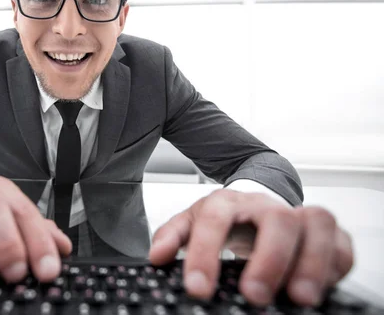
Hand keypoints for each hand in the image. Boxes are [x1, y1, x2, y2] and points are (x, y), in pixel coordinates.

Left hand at [149, 189, 353, 306]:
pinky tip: (323, 286)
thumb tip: (157, 257)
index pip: (216, 219)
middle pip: (278, 218)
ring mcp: (299, 214)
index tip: (197, 288)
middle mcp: (266, 205)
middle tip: (254, 296)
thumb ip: (172, 237)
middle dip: (269, 258)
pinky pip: (342, 242)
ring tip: (299, 298)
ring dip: (311, 262)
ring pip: (318, 223)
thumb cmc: (225, 218)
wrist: (256, 203)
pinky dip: (337, 265)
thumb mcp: (192, 223)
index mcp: (228, 202)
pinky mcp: (327, 232)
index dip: (206, 252)